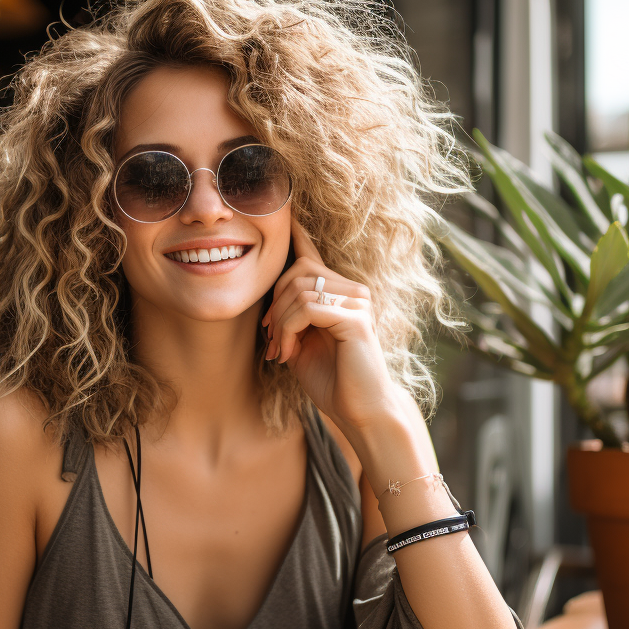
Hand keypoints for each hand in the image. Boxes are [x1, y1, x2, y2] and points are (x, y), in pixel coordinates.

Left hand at [262, 220, 399, 432]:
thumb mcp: (301, 343)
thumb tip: (269, 303)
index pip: (312, 255)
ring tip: (281, 350)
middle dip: (273, 304)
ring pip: (299, 289)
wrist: (359, 412)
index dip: (295, 234)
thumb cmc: (331, 380)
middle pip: (297, 271)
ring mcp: (357, 302)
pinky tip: (289, 353)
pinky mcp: (355, 318)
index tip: (282, 217)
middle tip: (271, 339)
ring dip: (279, 322)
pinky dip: (288, 330)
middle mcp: (353, 290)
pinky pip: (307, 308)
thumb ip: (289, 317)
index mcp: (340, 293)